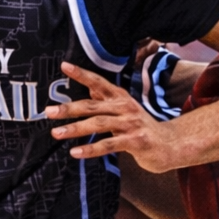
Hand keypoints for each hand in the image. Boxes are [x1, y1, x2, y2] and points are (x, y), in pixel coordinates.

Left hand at [45, 62, 174, 172]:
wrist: (170, 145)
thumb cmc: (142, 128)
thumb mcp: (124, 110)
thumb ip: (107, 101)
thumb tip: (90, 88)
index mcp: (120, 98)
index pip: (98, 82)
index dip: (82, 74)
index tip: (64, 66)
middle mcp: (125, 107)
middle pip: (93, 105)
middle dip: (69, 108)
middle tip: (48, 112)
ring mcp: (131, 124)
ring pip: (99, 124)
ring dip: (76, 128)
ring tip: (57, 133)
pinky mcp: (135, 141)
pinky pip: (109, 145)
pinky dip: (91, 149)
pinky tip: (75, 152)